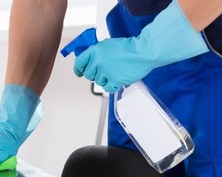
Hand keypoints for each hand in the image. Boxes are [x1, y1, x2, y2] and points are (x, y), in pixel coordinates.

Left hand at [72, 0, 208, 92]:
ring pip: (98, 82)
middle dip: (95, 74)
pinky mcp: (115, 80)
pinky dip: (112, 86)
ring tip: (115, 72)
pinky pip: (108, 88)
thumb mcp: (108, 44)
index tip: (80, 72)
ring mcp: (106, 71)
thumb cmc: (129, 47)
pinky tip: (117, 80)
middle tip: (104, 71)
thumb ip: (96, 52)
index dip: (78, 69)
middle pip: (89, 75)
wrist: (143, 51)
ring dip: (105, 79)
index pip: (79, 62)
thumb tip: (89, 60)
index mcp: (95, 50)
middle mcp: (98, 61)